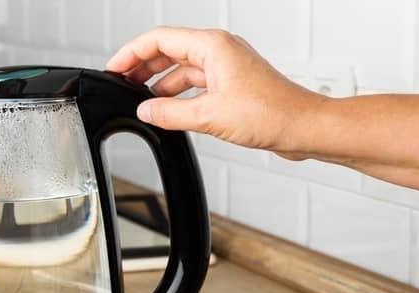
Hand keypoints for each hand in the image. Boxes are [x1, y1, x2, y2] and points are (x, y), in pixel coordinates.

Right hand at [106, 26, 324, 152]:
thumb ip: (171, 114)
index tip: (114, 68)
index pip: (159, 39)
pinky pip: (197, 85)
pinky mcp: (233, 86)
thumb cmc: (273, 114)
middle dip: (142, 67)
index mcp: (213, 46)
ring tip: (140, 100)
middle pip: (169, 51)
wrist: (304, 128)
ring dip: (160, 84)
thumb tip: (145, 111)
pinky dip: (179, 96)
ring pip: (182, 70)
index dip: (131, 53)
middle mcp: (219, 52)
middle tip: (121, 84)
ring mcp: (227, 68)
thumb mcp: (210, 116)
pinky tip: (168, 111)